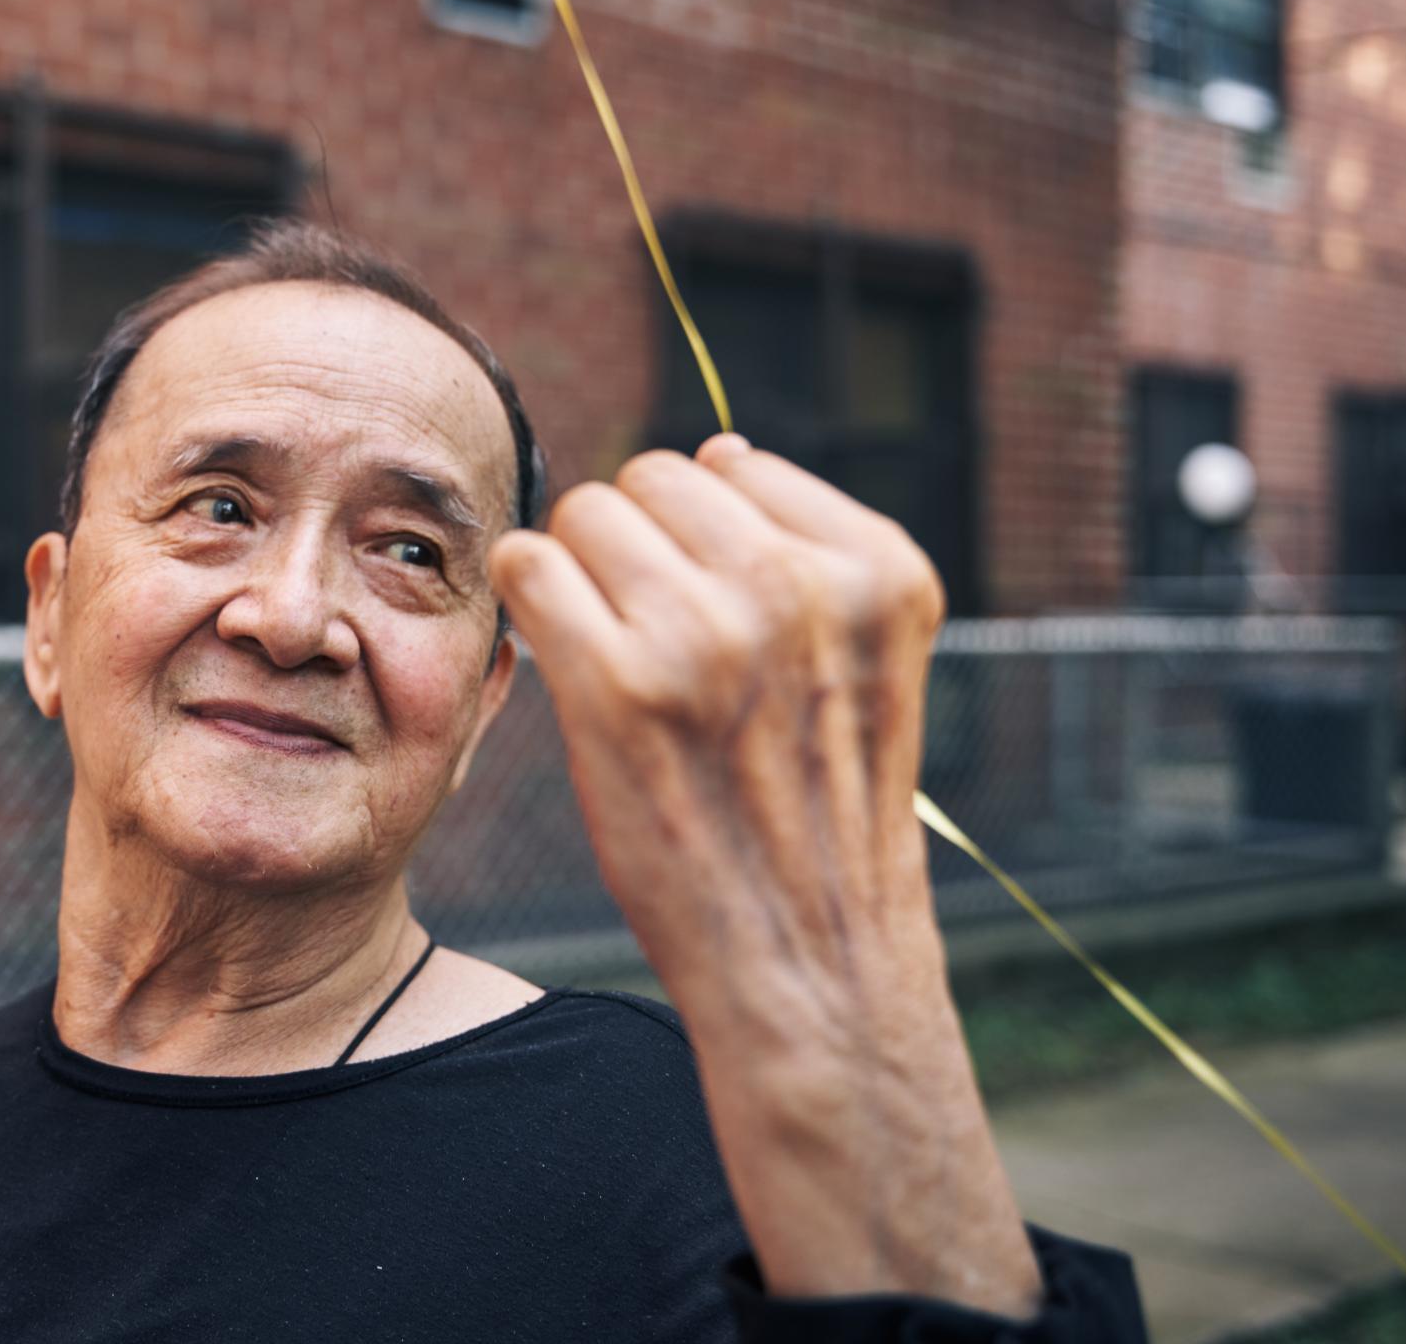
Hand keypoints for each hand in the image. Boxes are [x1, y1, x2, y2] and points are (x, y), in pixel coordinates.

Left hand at [489, 434, 1039, 1316]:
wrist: (808, 958)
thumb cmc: (815, 806)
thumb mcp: (860, 660)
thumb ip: (805, 551)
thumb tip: (717, 448)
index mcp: (878, 568)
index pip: (729, 462)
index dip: (698, 538)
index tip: (714, 619)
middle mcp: (800, 585)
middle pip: (649, 478)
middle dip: (633, 545)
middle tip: (649, 641)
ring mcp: (708, 631)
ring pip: (583, 514)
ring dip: (578, 576)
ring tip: (618, 663)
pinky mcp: (619, 684)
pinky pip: (527, 565)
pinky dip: (528, 604)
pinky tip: (565, 664)